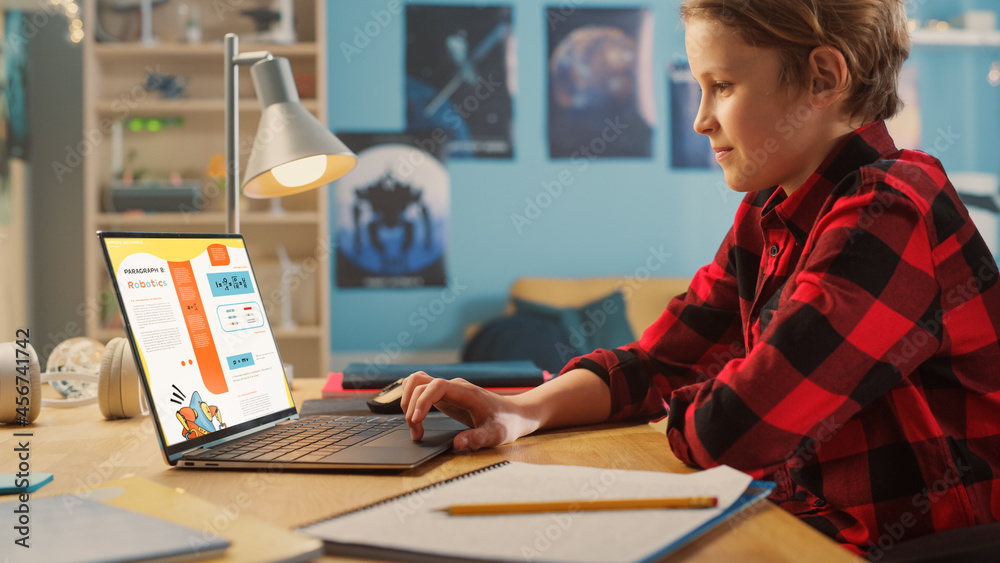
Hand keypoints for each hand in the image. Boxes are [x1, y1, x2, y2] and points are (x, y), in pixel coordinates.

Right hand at [400, 372, 539, 450]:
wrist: (515, 413)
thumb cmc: (507, 423)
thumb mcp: (496, 435)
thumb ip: (478, 439)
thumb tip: (458, 444)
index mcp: (467, 392)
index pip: (437, 386)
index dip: (422, 401)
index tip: (415, 420)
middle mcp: (455, 386)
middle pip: (421, 383)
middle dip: (411, 408)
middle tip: (417, 434)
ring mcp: (448, 388)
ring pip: (416, 381)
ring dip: (407, 401)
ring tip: (414, 425)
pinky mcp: (444, 394)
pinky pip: (420, 387)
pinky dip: (411, 399)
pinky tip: (414, 417)